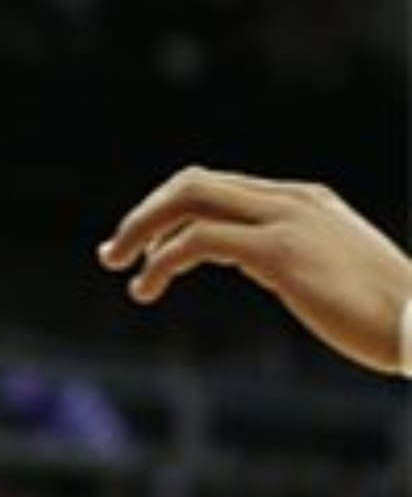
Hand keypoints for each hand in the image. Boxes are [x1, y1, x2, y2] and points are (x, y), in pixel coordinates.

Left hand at [98, 167, 411, 374]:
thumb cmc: (383, 312)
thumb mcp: (328, 269)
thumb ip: (286, 255)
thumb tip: (249, 261)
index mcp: (303, 201)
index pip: (216, 188)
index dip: (169, 212)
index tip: (141, 245)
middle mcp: (292, 201)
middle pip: (194, 183)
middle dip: (145, 214)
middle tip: (113, 253)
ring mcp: (288, 221)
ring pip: (189, 201)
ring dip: (142, 232)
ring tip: (121, 269)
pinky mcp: (281, 252)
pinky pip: (199, 240)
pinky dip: (162, 260)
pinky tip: (148, 285)